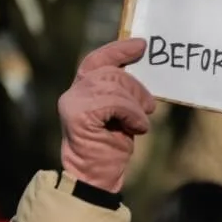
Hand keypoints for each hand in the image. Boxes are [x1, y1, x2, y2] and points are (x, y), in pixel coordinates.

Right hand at [58, 38, 157, 193]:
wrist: (95, 177)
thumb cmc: (110, 146)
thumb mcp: (119, 113)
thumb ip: (121, 92)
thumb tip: (140, 71)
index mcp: (81, 90)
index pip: (97, 60)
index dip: (118, 50)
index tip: (141, 44)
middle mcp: (73, 93)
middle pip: (111, 73)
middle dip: (136, 87)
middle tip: (148, 106)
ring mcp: (73, 103)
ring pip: (115, 87)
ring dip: (135, 105)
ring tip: (139, 122)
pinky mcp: (78, 115)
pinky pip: (114, 103)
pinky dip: (132, 114)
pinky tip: (136, 128)